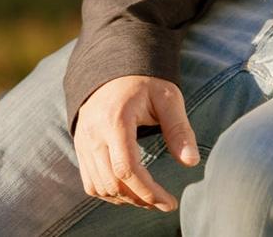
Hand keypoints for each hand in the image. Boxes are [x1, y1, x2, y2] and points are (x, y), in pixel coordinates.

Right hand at [74, 75, 198, 210]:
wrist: (114, 68)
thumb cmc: (146, 82)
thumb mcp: (168, 97)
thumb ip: (179, 129)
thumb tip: (192, 162)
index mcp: (116, 121)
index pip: (127, 168)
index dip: (148, 191)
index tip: (169, 203)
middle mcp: (94, 135)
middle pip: (113, 183)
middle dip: (140, 199)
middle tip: (164, 203)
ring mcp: (83, 143)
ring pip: (100, 187)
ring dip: (125, 199)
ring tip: (151, 198)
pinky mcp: (81, 148)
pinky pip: (90, 183)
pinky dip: (109, 193)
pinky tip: (130, 191)